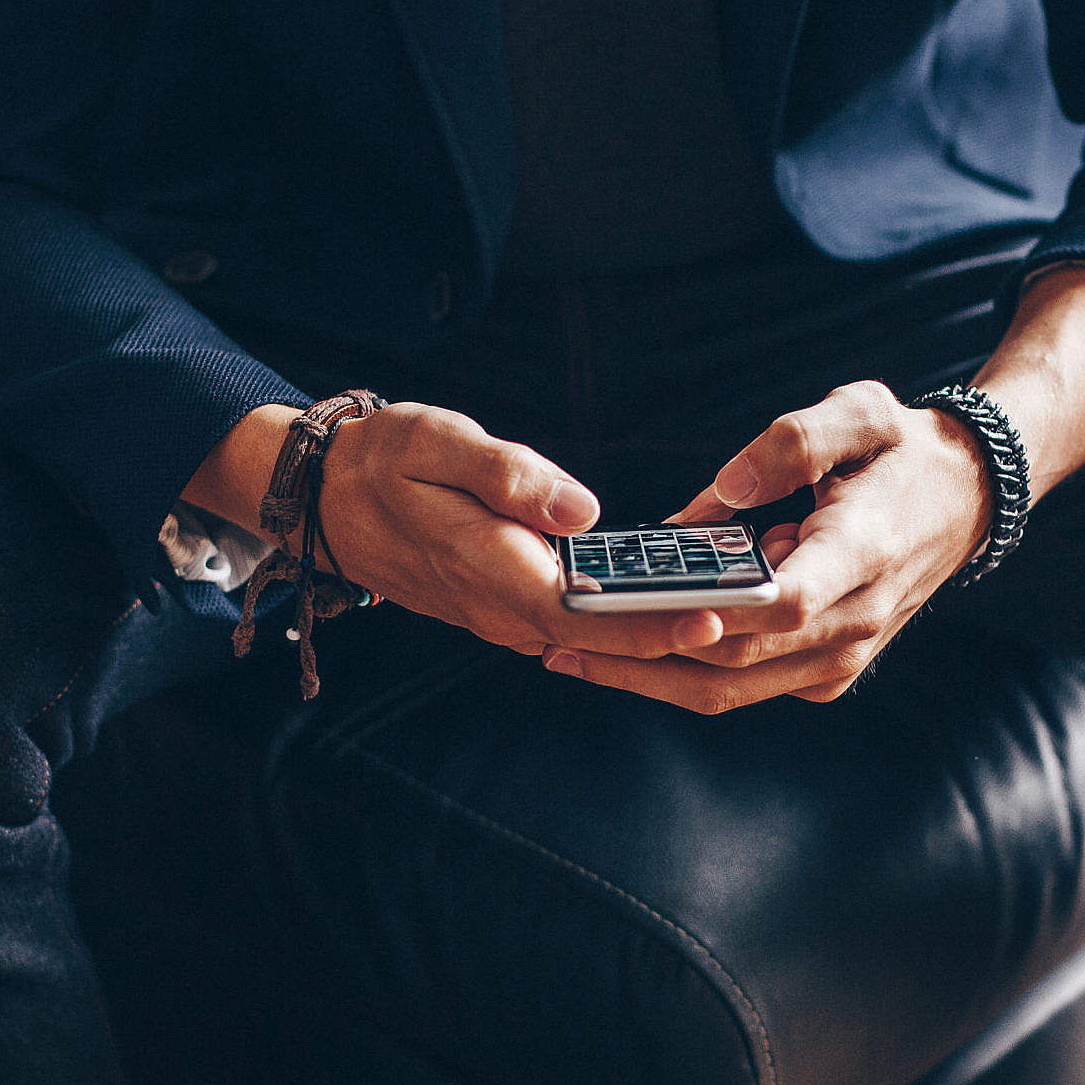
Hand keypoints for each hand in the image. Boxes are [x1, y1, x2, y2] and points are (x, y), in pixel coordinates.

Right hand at [313, 403, 735, 659]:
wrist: (327, 500)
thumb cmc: (385, 460)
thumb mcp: (437, 442)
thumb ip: (510, 476)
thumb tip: (583, 511)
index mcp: (491, 570)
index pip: (587, 615)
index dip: (651, 623)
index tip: (713, 615)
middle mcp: (503, 610)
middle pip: (605, 641)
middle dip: (679, 637)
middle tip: (757, 618)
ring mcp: (507, 617)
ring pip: (595, 641)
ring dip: (660, 635)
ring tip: (739, 610)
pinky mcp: (512, 609)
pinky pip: (579, 629)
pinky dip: (630, 624)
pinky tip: (681, 604)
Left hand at [541, 381, 992, 711]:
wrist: (966, 500)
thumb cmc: (903, 451)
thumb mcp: (863, 413)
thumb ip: (792, 441)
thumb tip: (716, 494)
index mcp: (863, 554)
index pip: (785, 601)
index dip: (712, 612)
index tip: (640, 606)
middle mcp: (854, 621)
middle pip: (734, 660)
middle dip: (639, 653)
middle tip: (558, 633)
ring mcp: (839, 657)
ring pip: (728, 688)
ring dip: (644, 677)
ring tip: (565, 651)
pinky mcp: (822, 672)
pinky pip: (740, 686)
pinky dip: (678, 674)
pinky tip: (617, 650)